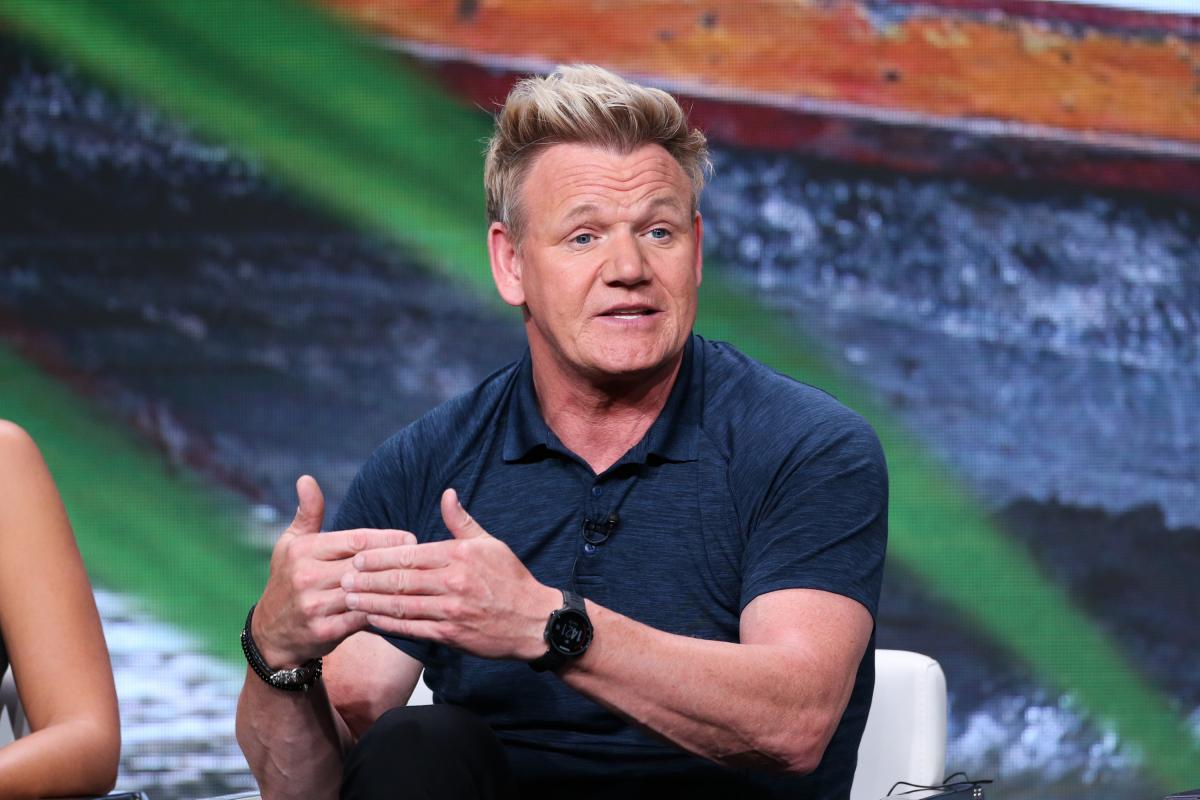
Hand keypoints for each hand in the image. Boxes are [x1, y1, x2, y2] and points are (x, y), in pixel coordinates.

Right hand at [252, 475, 416, 666]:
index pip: (354, 540)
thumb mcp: (292, 543)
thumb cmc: (288, 578)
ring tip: (419, 580)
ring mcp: (315, 605)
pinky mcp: (324, 631)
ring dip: (392, 586)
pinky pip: (362, 618)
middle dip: (395, 561)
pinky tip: (402, 604)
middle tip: (422, 557)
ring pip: (365, 592)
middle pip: (364, 565)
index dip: (386, 538)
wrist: (271, 631)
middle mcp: (307, 577)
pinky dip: (382, 611)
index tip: (410, 538)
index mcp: (305, 551)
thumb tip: (306, 479)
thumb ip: (308, 513)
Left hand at [342, 488, 560, 661]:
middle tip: (342, 579)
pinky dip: (389, 624)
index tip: (356, 557)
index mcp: (458, 555)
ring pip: (401, 605)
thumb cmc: (511, 579)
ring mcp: (450, 610)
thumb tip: (447, 494)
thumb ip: (462, 521)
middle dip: (366, 580)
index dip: (378, 557)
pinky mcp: (451, 634)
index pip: (409, 554)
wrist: (534, 621)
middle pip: (399, 580)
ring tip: (348, 599)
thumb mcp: (490, 543)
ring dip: (371, 602)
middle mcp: (452, 582)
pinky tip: (371, 619)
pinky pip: (412, 628)